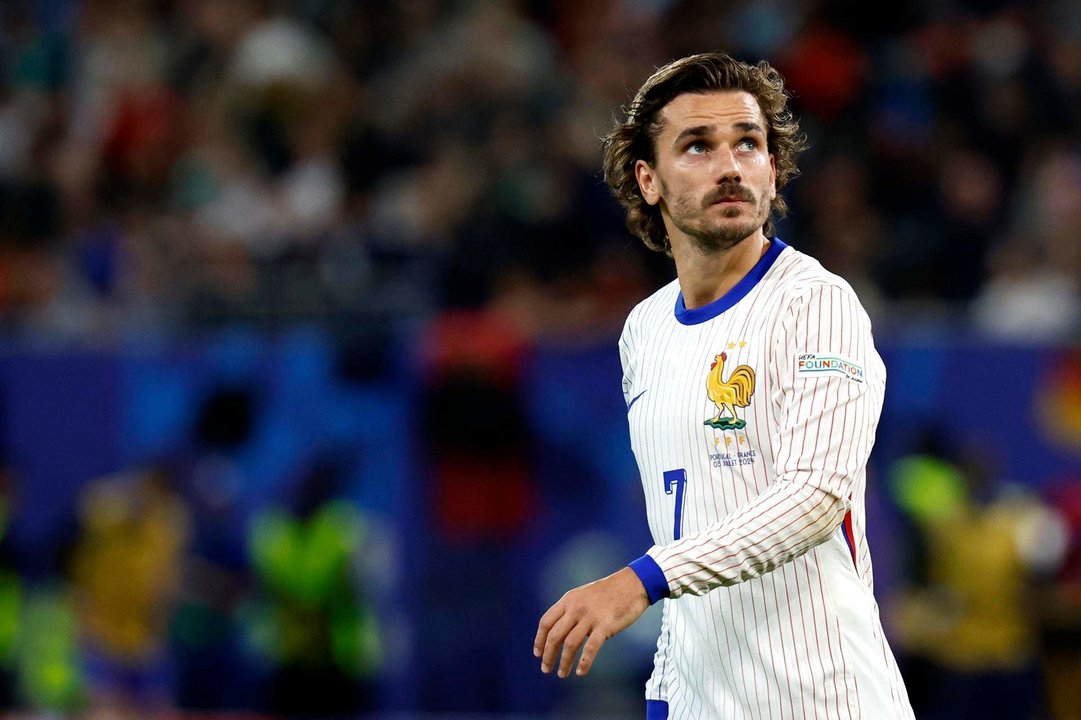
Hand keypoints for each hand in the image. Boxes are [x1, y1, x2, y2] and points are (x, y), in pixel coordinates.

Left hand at [534, 566, 649, 677]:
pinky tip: (581, 672)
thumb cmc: (609, 591)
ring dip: (564, 662)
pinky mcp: (605, 625)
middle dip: (548, 655)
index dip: (539, 639)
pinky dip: (584, 662)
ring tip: (562, 674)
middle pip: (555, 635)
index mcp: (568, 600)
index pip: (546, 621)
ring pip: (570, 644)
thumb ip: (571, 609)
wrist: (632, 584)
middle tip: (546, 669)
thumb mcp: (583, 595)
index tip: (537, 653)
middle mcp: (576, 608)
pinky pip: (591, 648)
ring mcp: (590, 617)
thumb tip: (562, 631)